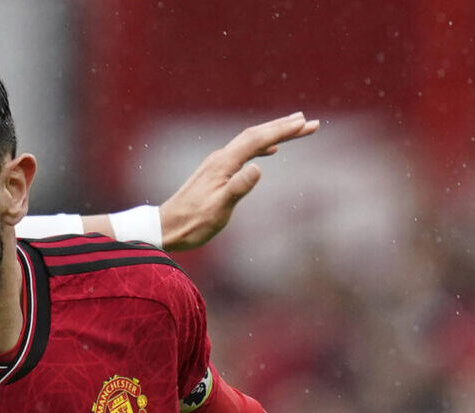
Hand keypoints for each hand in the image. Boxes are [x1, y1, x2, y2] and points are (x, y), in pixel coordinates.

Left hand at [158, 112, 319, 250]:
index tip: (306, 124)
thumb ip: (238, 187)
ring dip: (274, 133)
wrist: (165, 227)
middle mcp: (220, 157)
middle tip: (310, 122)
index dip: (283, 131)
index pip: (258, 140)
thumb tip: (259, 167)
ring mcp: (217, 163)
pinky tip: (270, 151)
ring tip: (295, 128)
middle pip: (256, 134)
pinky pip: (243, 151)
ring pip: (250, 140)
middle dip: (284, 127)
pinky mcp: (216, 171)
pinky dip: (261, 146)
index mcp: (224, 164)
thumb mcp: (219, 209)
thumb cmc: (192, 223)